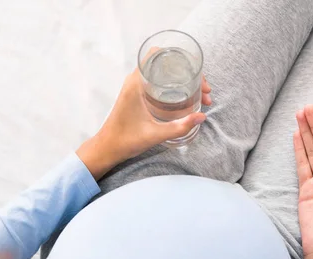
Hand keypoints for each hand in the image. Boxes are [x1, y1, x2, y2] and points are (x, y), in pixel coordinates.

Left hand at [76, 69, 211, 179]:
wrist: (107, 148)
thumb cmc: (125, 140)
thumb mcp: (155, 134)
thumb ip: (179, 127)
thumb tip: (201, 117)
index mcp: (136, 83)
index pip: (157, 55)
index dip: (180, 59)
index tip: (195, 72)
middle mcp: (135, 81)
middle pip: (166, 64)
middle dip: (188, 73)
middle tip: (204, 90)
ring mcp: (136, 87)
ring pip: (164, 74)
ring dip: (183, 80)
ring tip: (200, 95)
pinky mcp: (138, 95)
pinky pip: (159, 83)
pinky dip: (175, 87)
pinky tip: (187, 98)